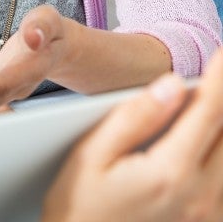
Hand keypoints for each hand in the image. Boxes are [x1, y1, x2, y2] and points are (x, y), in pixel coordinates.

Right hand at [43, 47, 222, 221]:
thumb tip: (171, 85)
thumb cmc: (77, 209)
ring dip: (222, 125)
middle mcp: (201, 197)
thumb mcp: (92, 155)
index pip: (207, 112)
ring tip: (213, 100)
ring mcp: (207, 215)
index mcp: (171, 173)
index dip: (219, 77)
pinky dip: (219, 151)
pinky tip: (209, 138)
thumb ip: (134, 117)